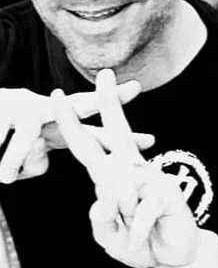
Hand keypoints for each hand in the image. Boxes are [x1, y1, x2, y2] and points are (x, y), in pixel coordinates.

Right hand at [0, 81, 153, 183]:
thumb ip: (37, 157)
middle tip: (137, 89)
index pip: (93, 134)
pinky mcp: (1, 110)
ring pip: (30, 137)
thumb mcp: (20, 151)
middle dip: (108, 99)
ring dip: (13, 162)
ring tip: (3, 178)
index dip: (121, 140)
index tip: (153, 142)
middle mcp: (44, 110)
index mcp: (54, 127)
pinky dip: (0, 160)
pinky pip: (4, 140)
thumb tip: (42, 163)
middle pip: (79, 104)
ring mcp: (22, 106)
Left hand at [50, 70, 201, 267]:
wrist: (176, 256)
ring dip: (122, 223)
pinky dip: (136, 231)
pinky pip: (139, 210)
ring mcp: (151, 178)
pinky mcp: (167, 192)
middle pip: (117, 132)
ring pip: (119, 189)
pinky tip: (144, 237)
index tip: (59, 96)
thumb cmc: (140, 242)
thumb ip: (101, 219)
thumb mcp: (108, 238)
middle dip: (109, 103)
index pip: (89, 147)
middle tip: (105, 74)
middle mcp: (132, 171)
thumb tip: (106, 195)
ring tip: (133, 237)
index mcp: (112, 178)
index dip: (72, 123)